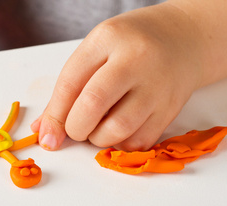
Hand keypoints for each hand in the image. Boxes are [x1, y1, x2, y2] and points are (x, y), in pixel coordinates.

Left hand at [32, 3, 203, 150]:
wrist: (183, 40)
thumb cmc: (131, 46)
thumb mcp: (97, 52)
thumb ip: (68, 89)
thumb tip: (43, 131)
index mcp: (108, 39)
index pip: (70, 83)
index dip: (54, 116)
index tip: (48, 137)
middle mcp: (135, 59)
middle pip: (93, 105)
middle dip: (75, 128)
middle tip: (77, 129)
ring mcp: (156, 85)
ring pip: (117, 129)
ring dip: (99, 139)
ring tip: (99, 128)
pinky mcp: (170, 109)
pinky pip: (138, 141)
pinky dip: (121, 144)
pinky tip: (120, 131)